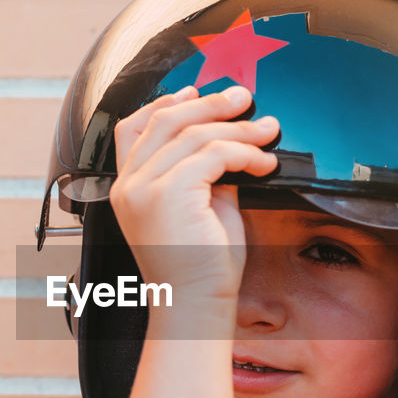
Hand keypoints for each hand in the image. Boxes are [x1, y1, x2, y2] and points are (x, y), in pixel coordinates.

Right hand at [109, 84, 279, 301]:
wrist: (196, 306)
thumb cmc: (202, 268)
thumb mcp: (200, 208)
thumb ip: (205, 174)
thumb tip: (230, 144)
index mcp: (128, 188)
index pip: (133, 127)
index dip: (165, 103)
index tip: (197, 91)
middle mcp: (129, 185)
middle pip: (165, 120)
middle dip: (209, 104)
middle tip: (244, 99)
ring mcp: (144, 189)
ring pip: (193, 134)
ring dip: (238, 127)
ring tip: (268, 130)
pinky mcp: (169, 195)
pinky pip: (213, 154)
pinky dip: (245, 153)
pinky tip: (265, 164)